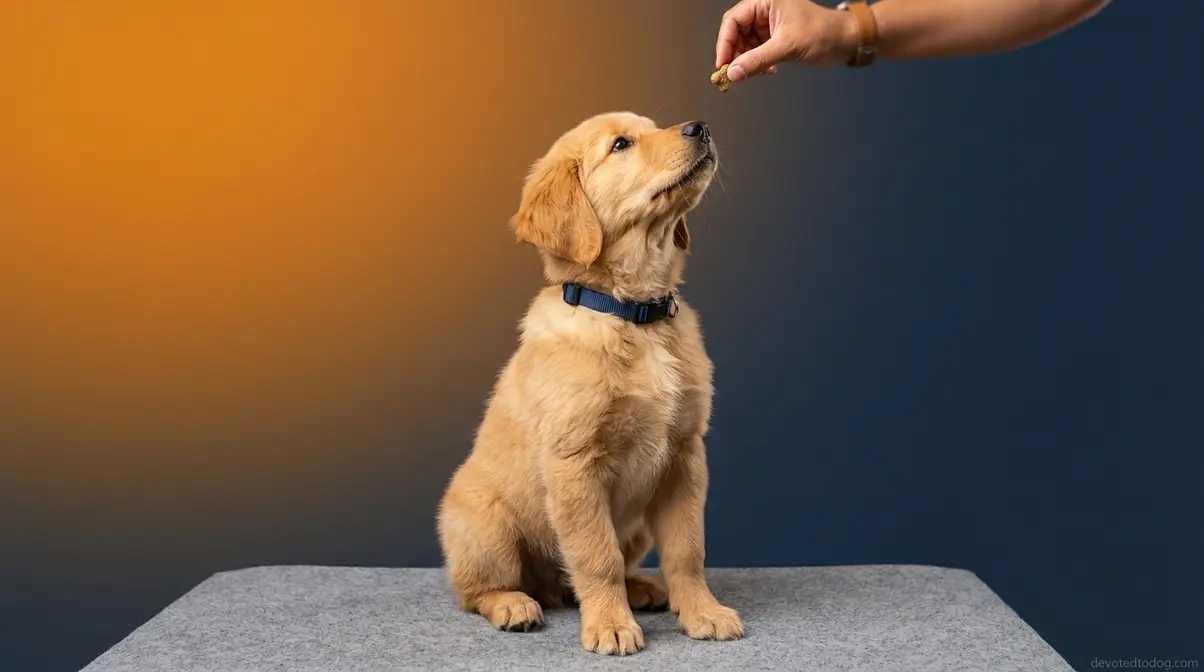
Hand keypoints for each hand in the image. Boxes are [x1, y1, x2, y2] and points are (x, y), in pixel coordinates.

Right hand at [715, 0, 859, 82]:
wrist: (845, 41)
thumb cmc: (823, 33)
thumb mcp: (787, 46)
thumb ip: (757, 60)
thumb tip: (733, 73)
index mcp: (766, 1)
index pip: (733, 20)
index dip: (725, 43)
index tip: (722, 64)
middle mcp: (765, 10)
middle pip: (736, 32)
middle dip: (736, 54)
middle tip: (735, 73)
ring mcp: (769, 24)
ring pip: (744, 44)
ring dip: (747, 61)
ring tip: (758, 72)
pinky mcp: (774, 38)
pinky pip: (755, 51)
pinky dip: (757, 63)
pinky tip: (768, 70)